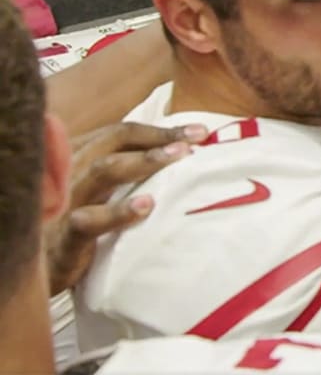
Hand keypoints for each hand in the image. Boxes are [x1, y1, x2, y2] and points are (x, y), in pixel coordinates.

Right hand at [46, 122, 207, 292]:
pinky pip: (89, 220)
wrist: (45, 265)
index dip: (161, 130)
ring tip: (178, 157)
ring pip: (103, 171)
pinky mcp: (65, 235)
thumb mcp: (104, 190)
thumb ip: (131, 171)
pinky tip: (147, 206)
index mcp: (82, 155)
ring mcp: (67, 200)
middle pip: (114, 141)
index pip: (122, 133)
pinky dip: (118, 212)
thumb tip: (184, 155)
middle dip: (158, 138)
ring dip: (143, 162)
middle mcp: (72, 169)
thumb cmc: (82, 220)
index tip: (200, 132)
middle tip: (194, 140)